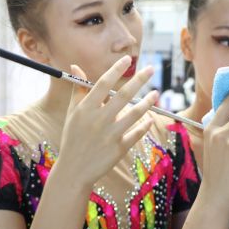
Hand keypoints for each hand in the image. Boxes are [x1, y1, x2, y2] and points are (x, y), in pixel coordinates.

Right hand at [52, 57, 157, 189]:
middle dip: (139, 80)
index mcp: (85, 109)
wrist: (74, 170)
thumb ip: (78, 90)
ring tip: (156, 93)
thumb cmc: (73, 137)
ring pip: (134, 114)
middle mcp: (98, 119)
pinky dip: (145, 125)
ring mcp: (110, 135)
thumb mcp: (72, 113)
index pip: (102, 83)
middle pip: (122, 95)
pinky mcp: (119, 148)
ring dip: (147, 102)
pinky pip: (136, 133)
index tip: (127, 59)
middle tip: (151, 69)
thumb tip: (76, 67)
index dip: (116, 69)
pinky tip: (150, 118)